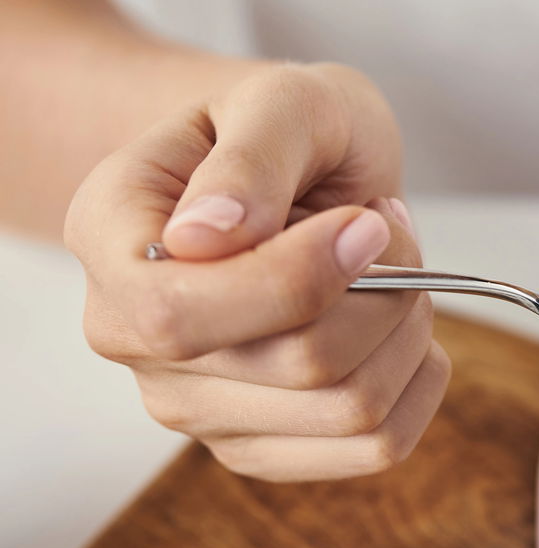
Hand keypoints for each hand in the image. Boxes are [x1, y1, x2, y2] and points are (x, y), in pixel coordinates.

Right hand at [66, 63, 450, 479]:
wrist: (287, 170)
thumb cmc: (278, 131)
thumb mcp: (277, 101)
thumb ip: (249, 160)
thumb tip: (208, 237)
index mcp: (110, 242)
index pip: (183, 314)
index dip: (300, 278)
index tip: (366, 223)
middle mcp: (134, 339)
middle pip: (299, 366)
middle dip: (384, 290)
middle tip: (381, 226)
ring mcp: (196, 405)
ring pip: (352, 410)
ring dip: (407, 328)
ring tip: (388, 268)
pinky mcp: (262, 443)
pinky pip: (376, 446)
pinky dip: (418, 379)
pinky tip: (401, 325)